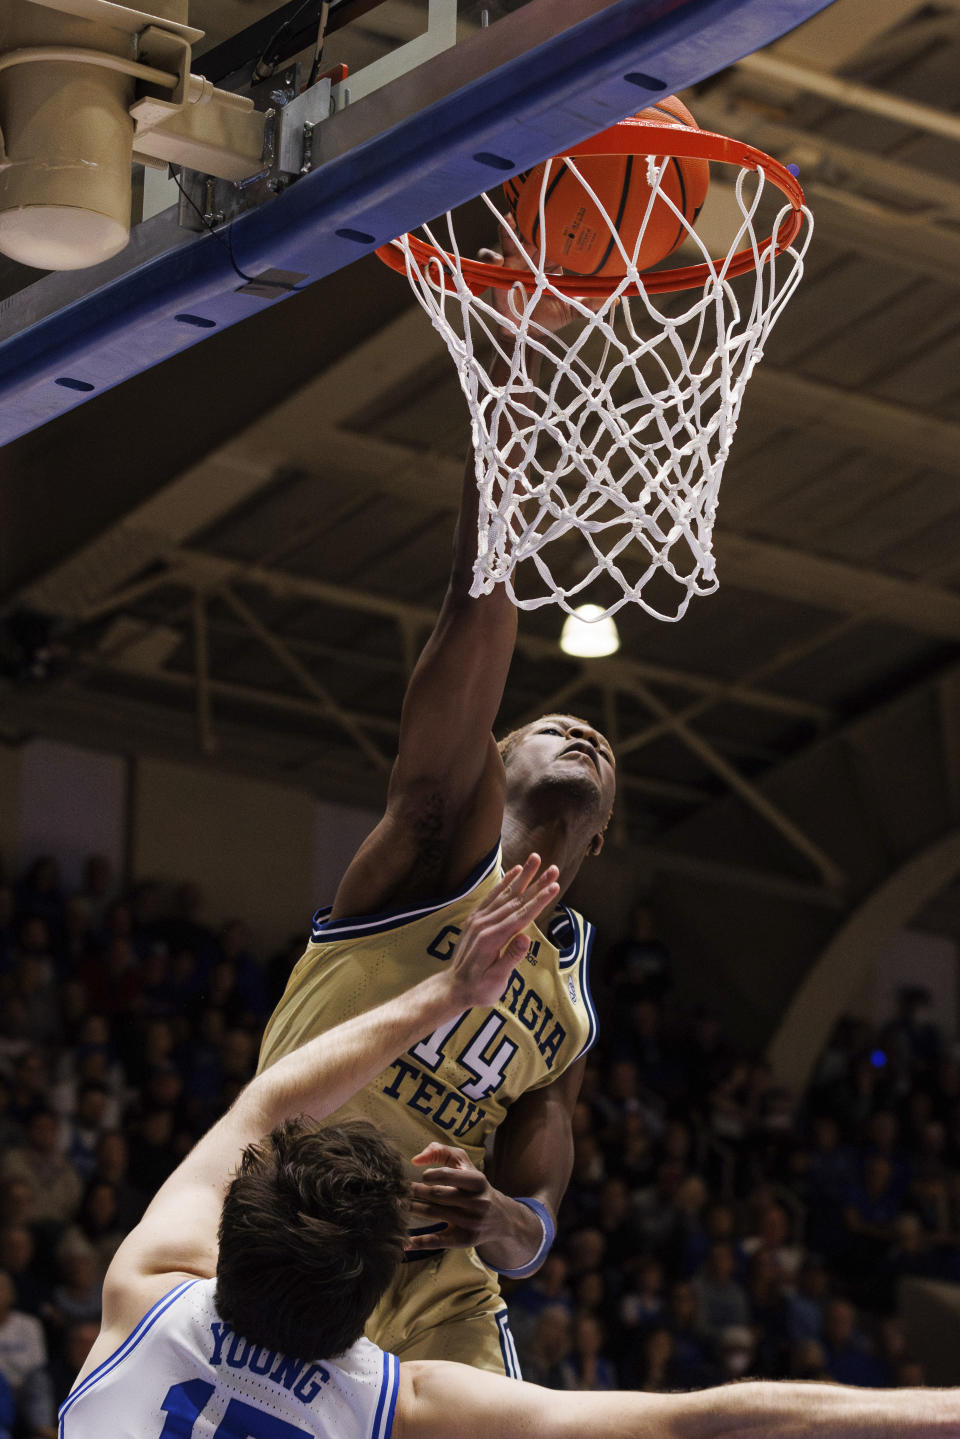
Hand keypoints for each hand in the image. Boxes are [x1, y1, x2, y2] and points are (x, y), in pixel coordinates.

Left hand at [407, 1142, 500, 1250]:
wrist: (500, 1218)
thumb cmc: (474, 1186)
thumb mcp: (465, 1165)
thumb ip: (441, 1152)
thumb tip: (416, 1160)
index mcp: (477, 1181)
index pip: (449, 1175)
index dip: (430, 1174)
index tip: (421, 1176)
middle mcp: (476, 1202)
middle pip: (437, 1195)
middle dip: (415, 1191)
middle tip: (398, 1189)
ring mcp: (470, 1222)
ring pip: (433, 1213)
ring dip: (412, 1208)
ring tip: (396, 1203)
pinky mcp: (463, 1240)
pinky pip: (438, 1241)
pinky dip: (419, 1242)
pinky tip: (404, 1241)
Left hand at [444, 854, 558, 1009]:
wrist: (453, 987)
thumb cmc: (478, 989)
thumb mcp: (496, 980)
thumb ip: (510, 958)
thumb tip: (525, 938)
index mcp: (492, 939)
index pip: (521, 916)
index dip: (539, 901)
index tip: (555, 887)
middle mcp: (484, 924)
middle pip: (516, 900)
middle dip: (537, 883)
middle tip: (554, 868)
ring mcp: (478, 919)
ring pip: (505, 894)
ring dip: (523, 876)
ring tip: (536, 859)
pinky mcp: (475, 918)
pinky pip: (492, 896)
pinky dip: (504, 882)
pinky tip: (515, 871)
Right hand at [480, 221, 594, 335]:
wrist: (525, 334)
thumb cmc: (547, 318)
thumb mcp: (571, 309)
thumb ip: (590, 302)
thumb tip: (616, 297)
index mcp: (549, 261)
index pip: (553, 238)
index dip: (556, 226)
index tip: (563, 214)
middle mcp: (531, 257)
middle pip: (529, 231)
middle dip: (531, 220)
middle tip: (536, 211)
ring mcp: (512, 262)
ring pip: (508, 237)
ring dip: (509, 229)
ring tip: (511, 222)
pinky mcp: (497, 274)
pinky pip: (489, 259)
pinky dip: (490, 256)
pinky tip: (498, 261)